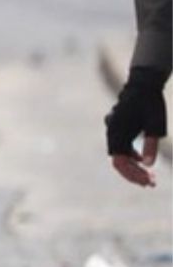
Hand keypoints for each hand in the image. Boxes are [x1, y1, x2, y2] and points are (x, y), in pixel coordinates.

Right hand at [105, 66, 168, 185]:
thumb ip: (151, 145)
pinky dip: (132, 156)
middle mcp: (112, 134)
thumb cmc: (150, 103)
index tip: (148, 182)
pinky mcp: (119, 129)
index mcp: (116, 135)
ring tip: (150, 176)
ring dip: (134, 167)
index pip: (120, 163)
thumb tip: (149, 165)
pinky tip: (144, 161)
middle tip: (152, 183)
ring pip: (120, 156)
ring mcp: (114, 131)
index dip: (133, 175)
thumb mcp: (155, 126)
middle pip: (119, 162)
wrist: (144, 83)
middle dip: (135, 174)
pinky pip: (122, 148)